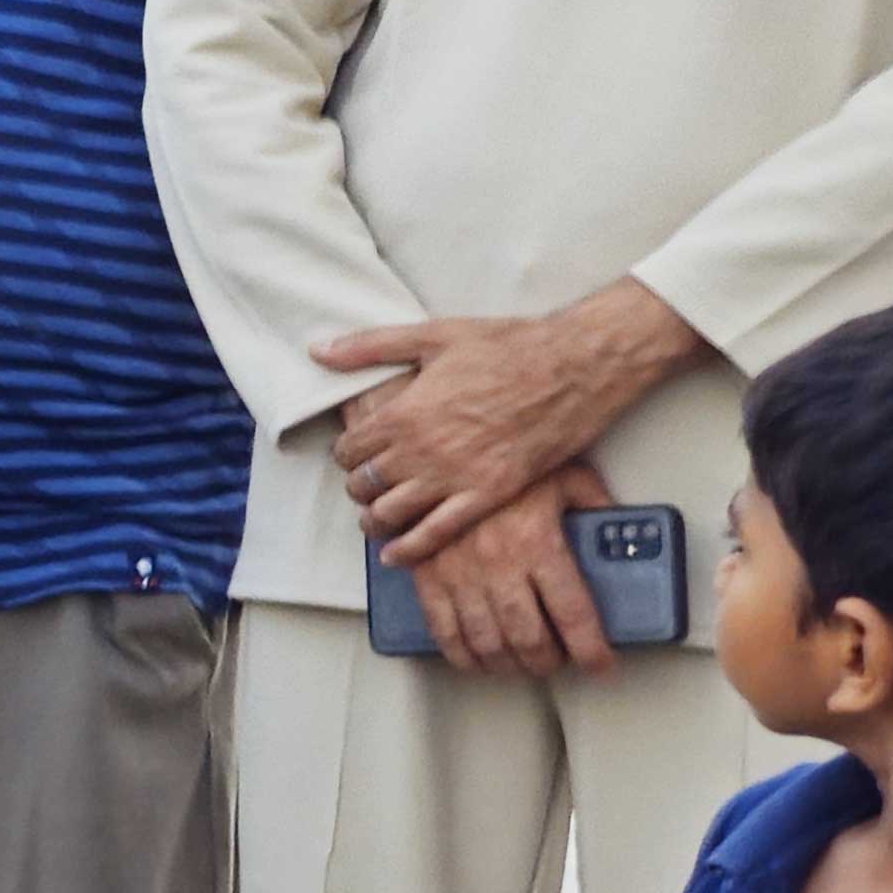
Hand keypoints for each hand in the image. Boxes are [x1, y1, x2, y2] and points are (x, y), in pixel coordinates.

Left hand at [324, 286, 685, 561]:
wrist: (575, 367)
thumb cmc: (507, 346)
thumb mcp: (433, 337)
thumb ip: (370, 347)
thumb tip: (318, 349)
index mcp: (404, 411)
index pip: (349, 449)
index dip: (346, 454)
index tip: (354, 453)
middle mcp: (422, 449)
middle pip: (365, 483)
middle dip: (359, 486)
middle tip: (365, 485)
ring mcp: (454, 475)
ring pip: (392, 513)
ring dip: (376, 519)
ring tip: (376, 518)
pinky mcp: (488, 494)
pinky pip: (436, 533)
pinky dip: (410, 548)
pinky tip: (396, 555)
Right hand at [401, 468, 620, 679]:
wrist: (440, 446)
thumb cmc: (502, 458)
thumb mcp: (564, 475)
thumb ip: (595, 505)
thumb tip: (622, 528)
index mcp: (539, 544)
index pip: (573, 614)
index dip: (591, 650)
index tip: (601, 665)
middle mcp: (500, 565)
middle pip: (529, 638)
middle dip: (548, 662)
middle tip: (558, 662)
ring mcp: (460, 573)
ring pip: (487, 641)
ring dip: (507, 664)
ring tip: (520, 665)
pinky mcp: (428, 575)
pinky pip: (442, 628)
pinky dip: (460, 655)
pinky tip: (475, 660)